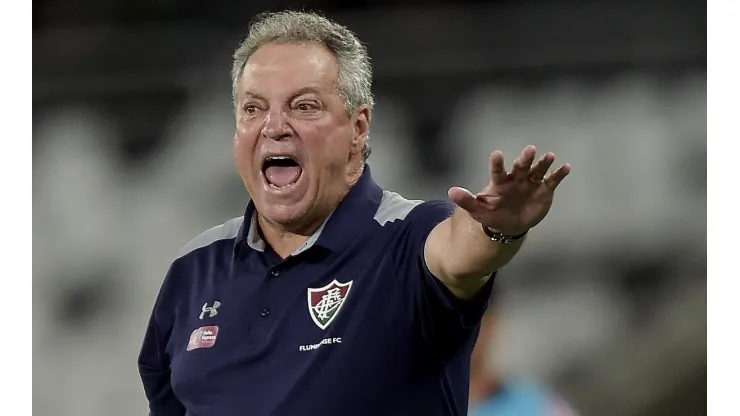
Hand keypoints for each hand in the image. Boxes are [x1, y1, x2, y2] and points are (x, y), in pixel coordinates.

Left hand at [448, 145, 570, 235]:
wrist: (509, 224)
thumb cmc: (492, 213)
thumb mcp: (478, 210)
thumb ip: (466, 200)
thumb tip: (451, 192)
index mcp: (500, 182)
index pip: (498, 170)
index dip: (497, 163)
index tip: (497, 154)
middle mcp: (517, 178)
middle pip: (521, 166)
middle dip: (525, 159)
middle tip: (529, 150)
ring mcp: (531, 183)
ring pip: (538, 170)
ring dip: (543, 163)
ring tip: (549, 156)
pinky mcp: (544, 190)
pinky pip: (552, 180)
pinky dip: (559, 174)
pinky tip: (566, 167)